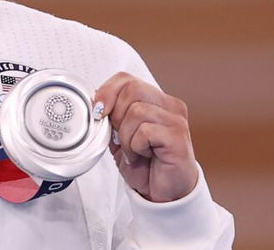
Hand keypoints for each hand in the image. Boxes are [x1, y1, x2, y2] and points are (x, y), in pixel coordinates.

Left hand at [94, 72, 197, 201]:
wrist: (164, 194)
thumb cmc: (145, 165)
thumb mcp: (121, 135)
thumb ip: (112, 116)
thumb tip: (96, 103)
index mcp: (155, 100)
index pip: (126, 79)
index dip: (106, 91)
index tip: (98, 112)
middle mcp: (169, 105)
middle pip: (131, 89)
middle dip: (116, 116)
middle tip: (121, 138)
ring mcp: (176, 120)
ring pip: (136, 111)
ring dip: (126, 136)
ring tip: (134, 151)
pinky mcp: (178, 136)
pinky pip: (145, 131)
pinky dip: (136, 146)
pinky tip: (142, 156)